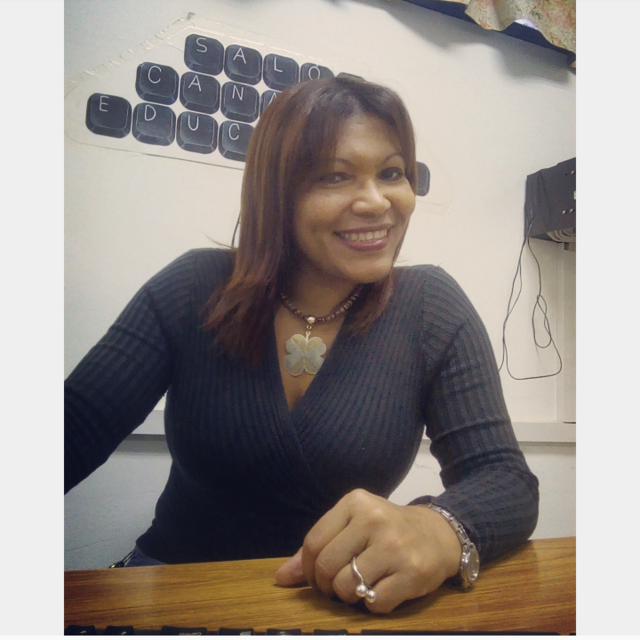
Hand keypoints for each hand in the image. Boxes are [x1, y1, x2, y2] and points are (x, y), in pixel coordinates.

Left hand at [275, 488, 461, 612]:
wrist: (438, 535)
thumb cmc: (387, 530)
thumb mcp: (352, 526)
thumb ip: (318, 548)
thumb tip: (281, 578)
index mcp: (356, 502)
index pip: (313, 542)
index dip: (307, 568)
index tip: (315, 577)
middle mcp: (374, 519)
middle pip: (326, 566)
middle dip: (325, 585)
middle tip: (337, 585)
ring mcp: (394, 546)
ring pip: (346, 588)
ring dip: (348, 596)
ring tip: (361, 585)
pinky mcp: (412, 573)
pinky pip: (373, 603)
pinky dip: (371, 604)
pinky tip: (382, 589)